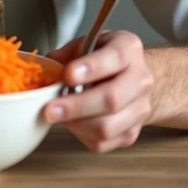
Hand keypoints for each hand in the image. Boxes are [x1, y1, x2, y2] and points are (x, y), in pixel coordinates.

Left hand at [44, 30, 153, 152]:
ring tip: (55, 116)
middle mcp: (141, 80)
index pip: (116, 57)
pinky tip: (71, 123)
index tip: (68, 75)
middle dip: (76, 106)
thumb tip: (47, 66)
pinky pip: (103, 143)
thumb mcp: (89, 43)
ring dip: (75, 124)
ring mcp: (140, 110)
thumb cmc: (105, 59)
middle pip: (112, 99)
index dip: (91, 68)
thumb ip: (68, 54)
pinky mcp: (131, 134)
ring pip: (107, 127)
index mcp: (129, 49)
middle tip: (49, 109)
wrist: (134, 80)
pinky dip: (81, 135)